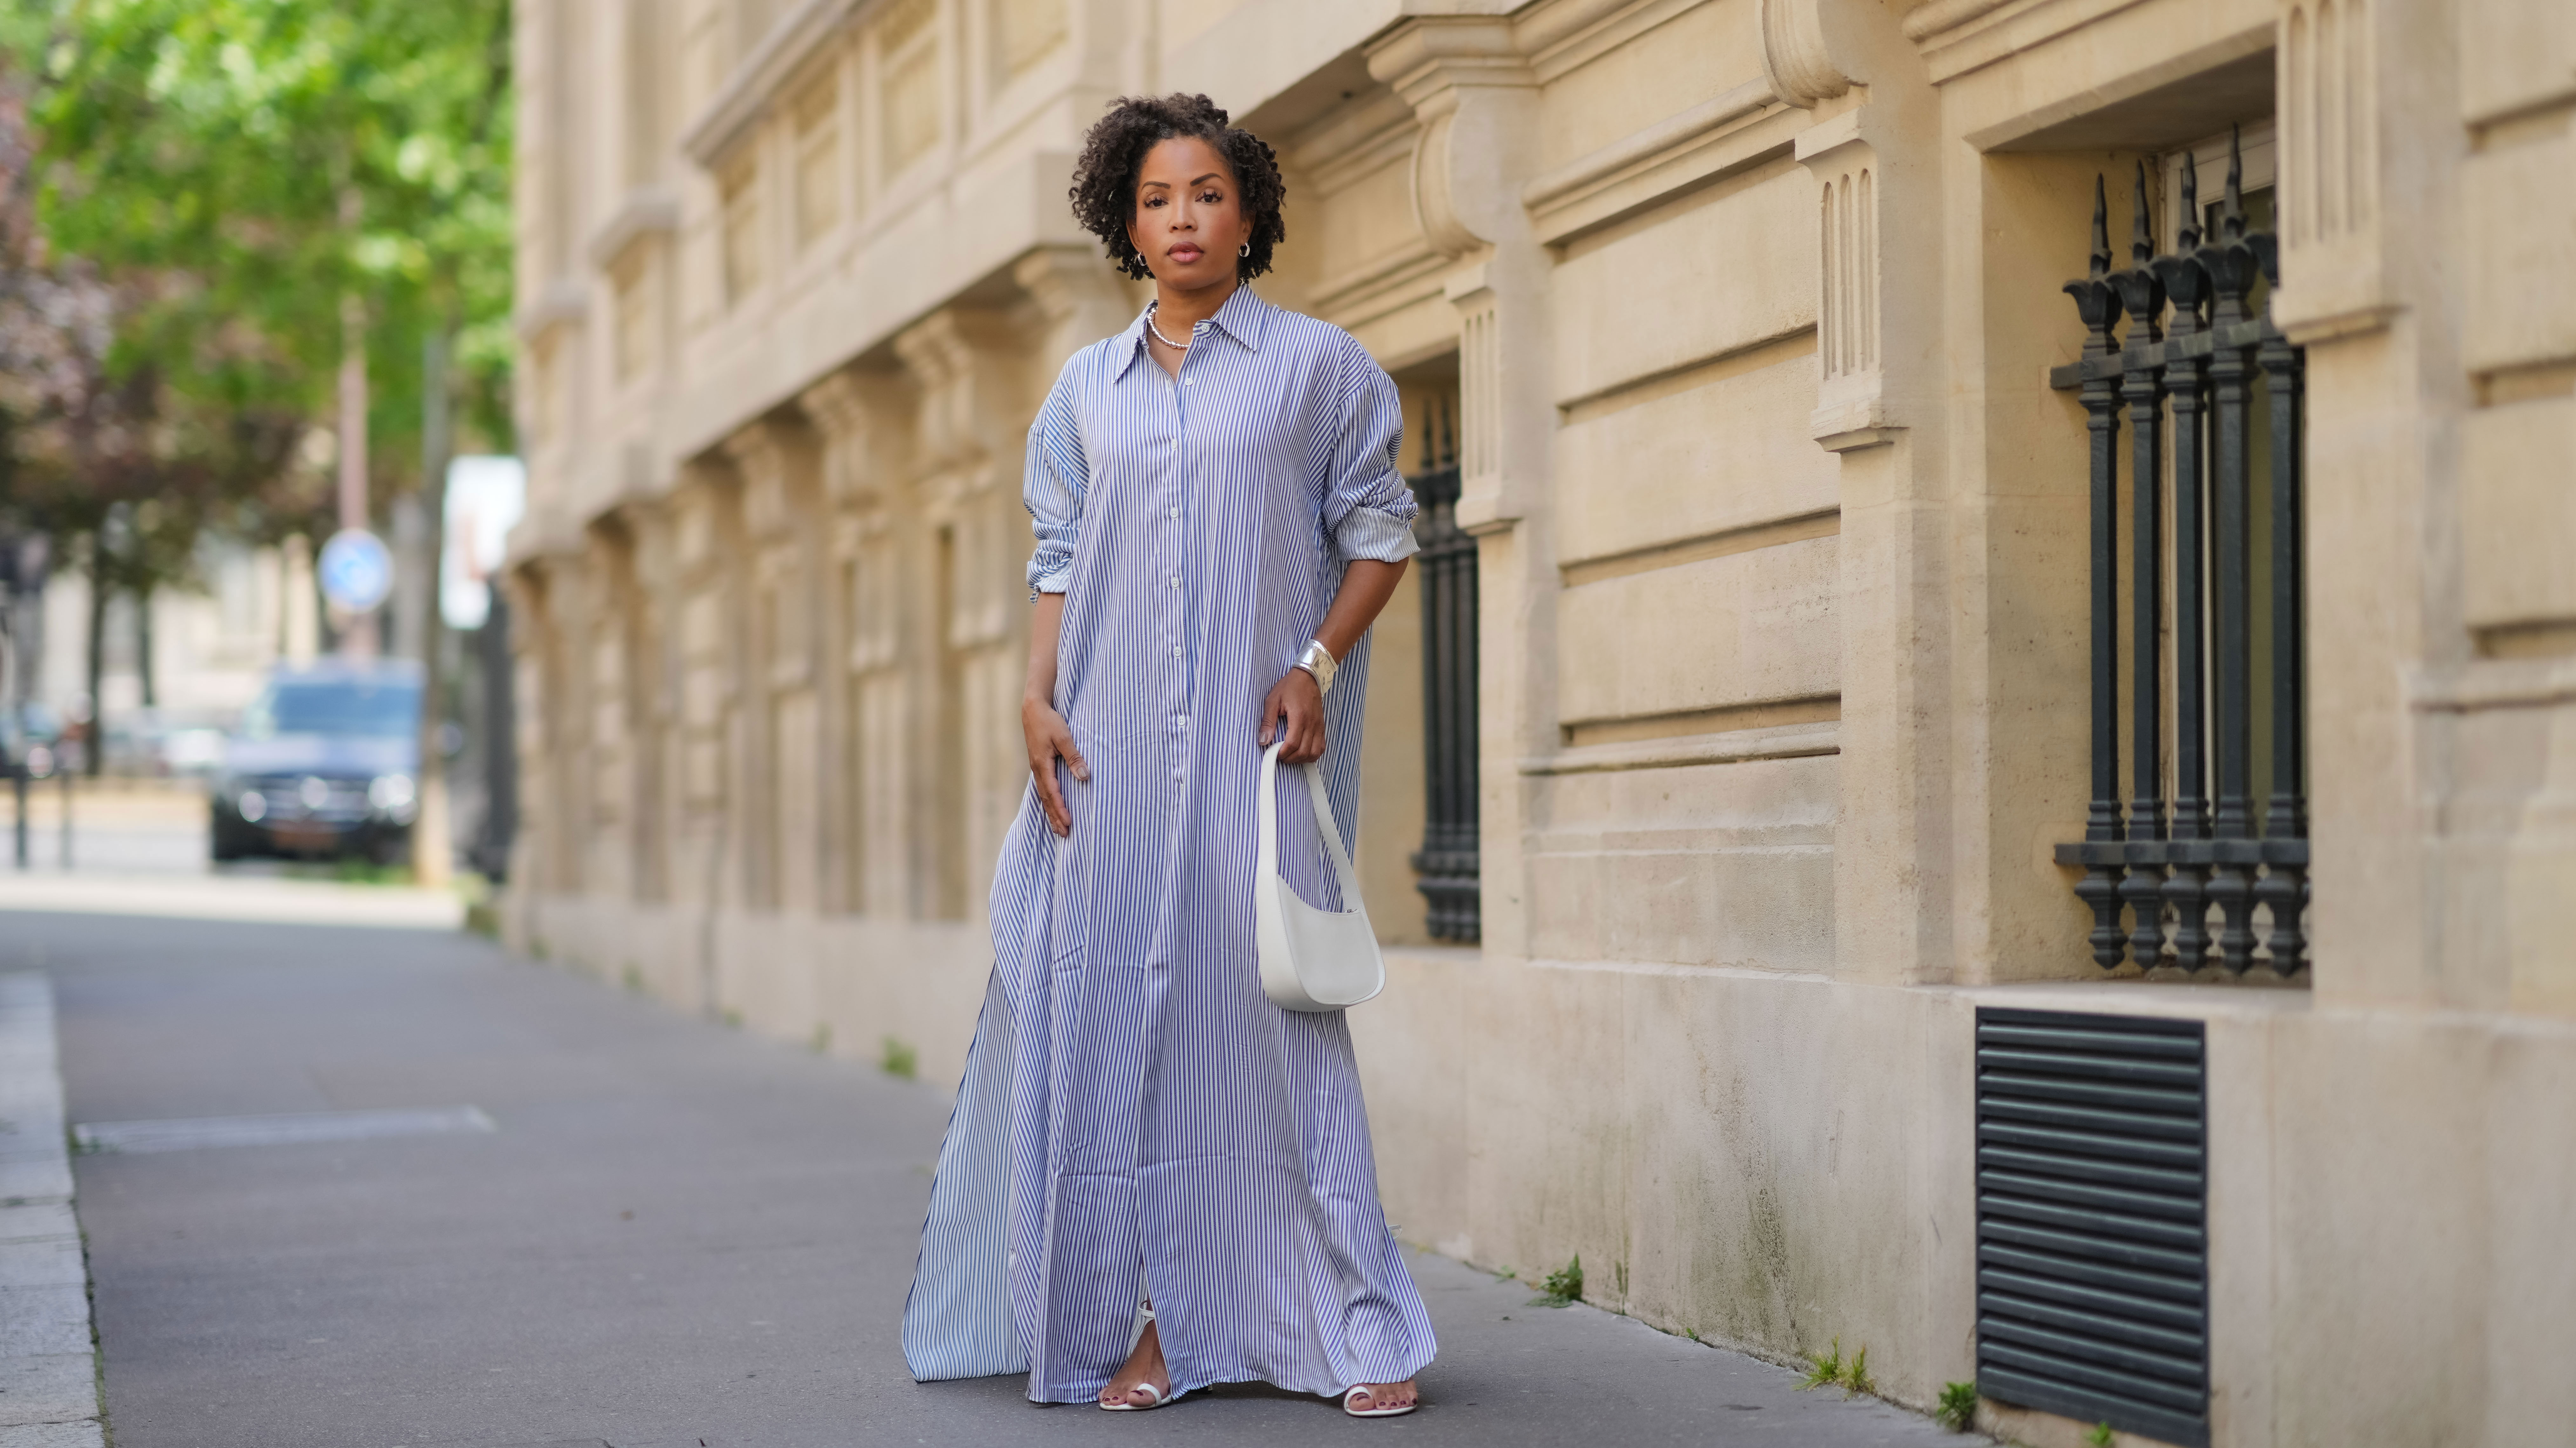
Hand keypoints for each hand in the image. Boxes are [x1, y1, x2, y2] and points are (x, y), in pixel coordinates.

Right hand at [1023, 695, 1086, 836]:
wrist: (1033, 709)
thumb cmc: (1049, 721)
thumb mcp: (1064, 737)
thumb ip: (1074, 757)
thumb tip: (1084, 776)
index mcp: (1042, 765)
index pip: (1053, 793)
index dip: (1061, 809)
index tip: (1069, 823)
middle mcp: (1037, 770)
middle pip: (1046, 800)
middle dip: (1055, 818)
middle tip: (1064, 835)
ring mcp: (1036, 768)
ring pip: (1043, 796)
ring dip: (1051, 812)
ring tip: (1058, 828)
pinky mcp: (1038, 765)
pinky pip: (1043, 788)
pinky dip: (1048, 801)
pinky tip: (1052, 807)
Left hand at [1257, 668, 1326, 764]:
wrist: (1308, 677)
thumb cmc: (1290, 687)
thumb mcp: (1272, 700)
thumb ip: (1267, 721)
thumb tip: (1263, 740)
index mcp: (1299, 717)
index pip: (1293, 744)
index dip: (1282, 753)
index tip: (1274, 753)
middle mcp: (1312, 724)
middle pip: (1304, 752)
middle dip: (1290, 759)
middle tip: (1280, 755)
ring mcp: (1319, 726)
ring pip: (1314, 752)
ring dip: (1302, 759)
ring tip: (1291, 755)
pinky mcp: (1322, 727)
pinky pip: (1321, 747)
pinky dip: (1312, 754)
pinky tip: (1302, 752)